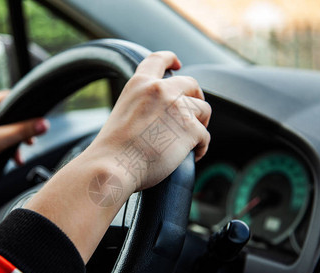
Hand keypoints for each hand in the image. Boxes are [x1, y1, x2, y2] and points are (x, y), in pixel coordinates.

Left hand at [0, 91, 48, 208]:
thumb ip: (23, 131)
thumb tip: (44, 123)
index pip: (9, 97)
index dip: (25, 104)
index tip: (37, 114)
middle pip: (9, 115)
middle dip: (22, 127)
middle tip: (31, 138)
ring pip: (5, 129)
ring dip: (15, 140)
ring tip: (23, 151)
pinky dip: (7, 147)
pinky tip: (13, 158)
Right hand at [87, 51, 210, 190]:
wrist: (113, 167)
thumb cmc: (114, 149)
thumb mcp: (123, 112)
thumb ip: (143, 104)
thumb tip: (163, 113)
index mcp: (140, 83)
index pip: (159, 59)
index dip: (171, 59)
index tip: (177, 64)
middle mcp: (161, 89)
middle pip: (191, 84)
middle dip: (196, 97)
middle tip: (193, 114)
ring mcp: (178, 108)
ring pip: (204, 110)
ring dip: (200, 124)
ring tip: (191, 141)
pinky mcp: (191, 129)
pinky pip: (205, 136)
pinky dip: (201, 147)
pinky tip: (192, 156)